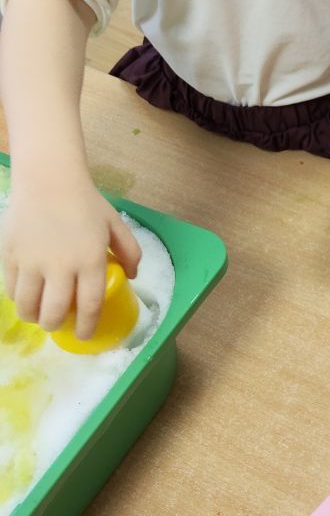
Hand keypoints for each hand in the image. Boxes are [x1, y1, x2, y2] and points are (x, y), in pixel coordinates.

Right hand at [3, 177, 141, 340]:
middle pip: (53, 313)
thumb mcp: (116, 225)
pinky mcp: (10, 256)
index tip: (84, 334)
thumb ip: (130, 251)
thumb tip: (132, 277)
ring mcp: (32, 262)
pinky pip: (11, 289)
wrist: (49, 180)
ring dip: (34, 316)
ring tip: (39, 314)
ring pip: (27, 306)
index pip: (89, 306)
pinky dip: (18, 297)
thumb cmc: (86, 203)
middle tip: (58, 324)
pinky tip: (26, 294)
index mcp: (90, 260)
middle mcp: (61, 266)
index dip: (86, 326)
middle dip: (56, 326)